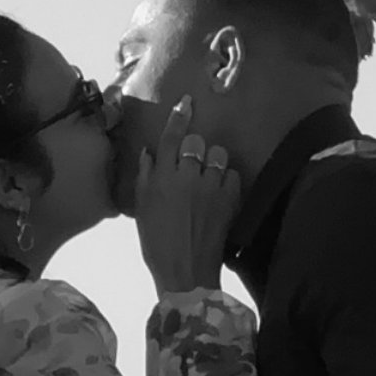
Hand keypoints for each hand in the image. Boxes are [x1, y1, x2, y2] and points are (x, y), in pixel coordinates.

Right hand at [134, 97, 241, 294]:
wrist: (186, 271)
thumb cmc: (158, 244)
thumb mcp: (143, 210)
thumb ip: (145, 178)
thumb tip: (150, 153)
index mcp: (161, 179)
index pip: (170, 138)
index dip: (178, 118)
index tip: (186, 103)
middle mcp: (186, 178)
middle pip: (196, 143)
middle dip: (194, 148)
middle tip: (192, 163)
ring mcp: (210, 188)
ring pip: (217, 155)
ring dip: (213, 161)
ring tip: (208, 177)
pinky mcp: (229, 200)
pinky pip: (232, 175)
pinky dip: (227, 180)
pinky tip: (220, 192)